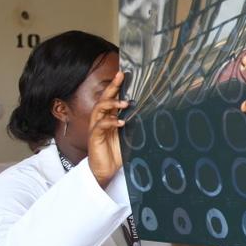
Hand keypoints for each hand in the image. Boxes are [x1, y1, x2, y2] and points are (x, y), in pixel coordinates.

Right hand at [88, 71, 127, 187]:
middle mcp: (102, 120)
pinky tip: (121, 122)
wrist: (105, 170)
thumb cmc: (116, 153)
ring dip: (111, 104)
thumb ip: (135, 125)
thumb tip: (151, 115)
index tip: (123, 75)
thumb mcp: (129, 136)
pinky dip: (110, 122)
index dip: (116, 86)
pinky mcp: (94, 138)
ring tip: (124, 103)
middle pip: (103, 99)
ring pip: (99, 109)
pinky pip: (100, 126)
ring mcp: (97, 128)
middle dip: (112, 87)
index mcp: (110, 118)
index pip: (112, 99)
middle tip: (120, 77)